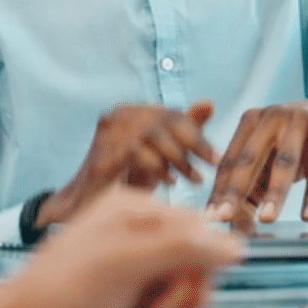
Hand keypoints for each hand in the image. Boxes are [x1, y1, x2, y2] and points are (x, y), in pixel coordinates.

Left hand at [0, 186, 244, 307]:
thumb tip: (235, 245)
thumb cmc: (60, 294)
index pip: (199, 233)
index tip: (176, 297)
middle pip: (192, 267)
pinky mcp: (125, 296)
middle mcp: (136, 233)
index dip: (196, 271)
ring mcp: (131, 266)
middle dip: (173, 302)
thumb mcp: (125, 264)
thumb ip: (181, 249)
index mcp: (136, 210)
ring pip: (177, 294)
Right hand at [38, 100, 217, 227]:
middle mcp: (117, 115)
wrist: (91, 205)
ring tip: (191, 180)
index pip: (172, 115)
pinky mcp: (101, 152)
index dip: (197, 136)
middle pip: (164, 123)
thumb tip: (208, 102)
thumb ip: (184, 128)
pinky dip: (158, 169)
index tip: (216, 158)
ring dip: (177, 160)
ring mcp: (107, 132)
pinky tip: (169, 183)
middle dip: (190, 148)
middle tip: (206, 171)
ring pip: (153, 136)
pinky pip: (138, 154)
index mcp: (132, 111)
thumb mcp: (163, 151)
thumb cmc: (129, 177)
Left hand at [204, 92, 307, 222]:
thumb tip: (233, 220)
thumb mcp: (274, 153)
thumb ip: (254, 180)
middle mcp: (272, 115)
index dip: (219, 189)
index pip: (231, 159)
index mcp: (251, 120)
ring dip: (275, 193)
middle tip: (224, 216)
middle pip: (250, 157)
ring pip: (284, 161)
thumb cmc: (300, 141)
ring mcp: (300, 117)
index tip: (210, 216)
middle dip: (236, 189)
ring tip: (267, 219)